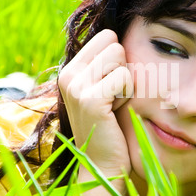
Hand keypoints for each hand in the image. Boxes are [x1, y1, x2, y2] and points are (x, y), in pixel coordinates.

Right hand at [58, 29, 133, 176]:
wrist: (103, 162)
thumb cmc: (110, 124)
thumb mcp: (102, 88)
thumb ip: (104, 62)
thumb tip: (118, 33)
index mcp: (71, 69)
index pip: (108, 36)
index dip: (118, 61)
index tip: (109, 87)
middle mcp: (68, 74)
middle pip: (115, 43)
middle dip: (122, 69)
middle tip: (112, 97)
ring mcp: (76, 86)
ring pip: (120, 57)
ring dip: (125, 83)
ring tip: (112, 104)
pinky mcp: (89, 99)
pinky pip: (124, 77)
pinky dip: (127, 95)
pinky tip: (114, 112)